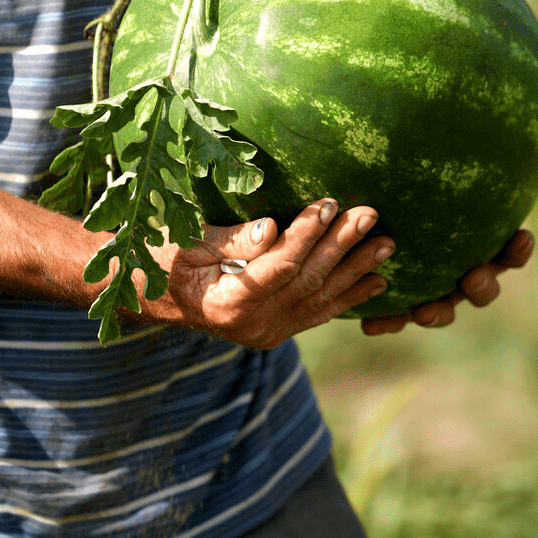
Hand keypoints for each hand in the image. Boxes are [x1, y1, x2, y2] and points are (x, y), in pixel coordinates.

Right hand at [153, 199, 394, 349]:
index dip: (306, 234)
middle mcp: (253, 325)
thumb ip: (227, 238)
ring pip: (320, 299)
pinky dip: (349, 297)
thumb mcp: (184, 242)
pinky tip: (376, 281)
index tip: (329, 203)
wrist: (151, 298)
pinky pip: (318, 314)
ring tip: (386, 244)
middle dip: (341, 246)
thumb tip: (269, 229)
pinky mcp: (277, 332)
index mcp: (226, 303)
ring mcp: (268, 333)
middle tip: (369, 215)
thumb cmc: (161, 259)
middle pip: (307, 281)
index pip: (278, 267)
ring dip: (356, 270)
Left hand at [360, 150, 537, 335]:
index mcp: (488, 249)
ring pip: (443, 311)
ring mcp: (437, 293)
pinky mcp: (404, 304)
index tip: (521, 238)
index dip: (519, 250)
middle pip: (482, 290)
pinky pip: (397, 317)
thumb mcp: (475, 179)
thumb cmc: (448, 196)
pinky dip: (387, 322)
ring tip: (423, 311)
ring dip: (437, 313)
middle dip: (482, 287)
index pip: (512, 254)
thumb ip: (515, 171)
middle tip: (472, 277)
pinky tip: (369, 324)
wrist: (397, 222)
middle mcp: (466, 276)